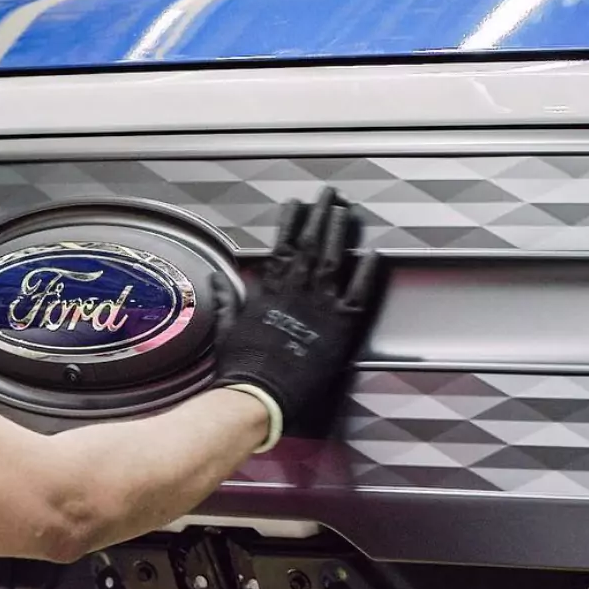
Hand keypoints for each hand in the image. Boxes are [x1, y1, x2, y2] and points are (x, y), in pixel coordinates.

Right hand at [211, 186, 383, 440]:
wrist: (259, 394)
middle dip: (320, 214)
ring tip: (345, 210)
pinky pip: (358, 292)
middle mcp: (296, 291)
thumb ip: (227, 299)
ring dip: (339, 232)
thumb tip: (216, 277)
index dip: (290, 222)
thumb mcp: (227, 327)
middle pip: (310, 243)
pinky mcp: (340, 326)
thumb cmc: (242, 366)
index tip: (296, 203)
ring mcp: (319, 305)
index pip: (282, 246)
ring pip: (332, 258)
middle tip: (329, 194)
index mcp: (270, 290)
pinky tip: (372, 252)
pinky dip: (365, 272)